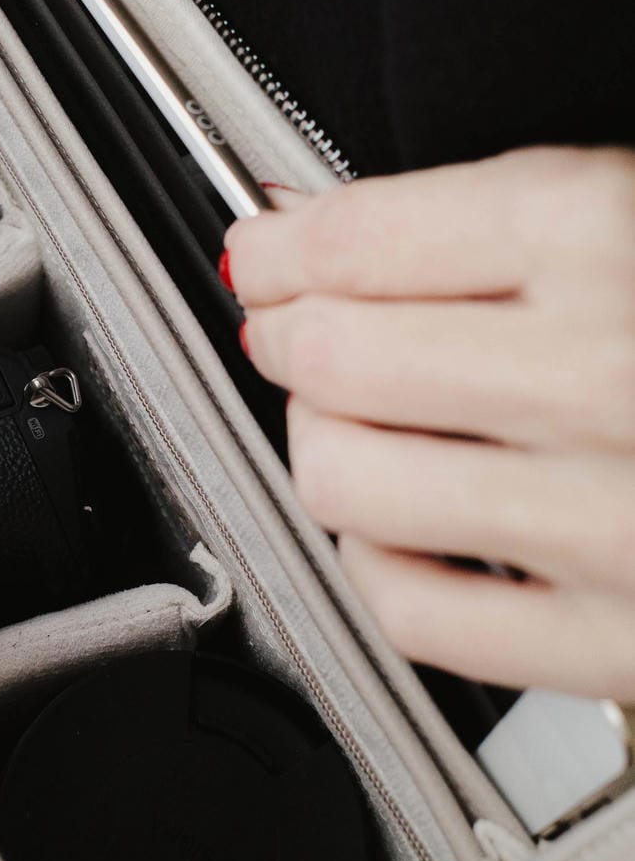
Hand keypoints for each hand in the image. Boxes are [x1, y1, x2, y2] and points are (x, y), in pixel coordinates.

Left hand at [224, 147, 634, 699]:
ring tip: (339, 420)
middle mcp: (610, 372)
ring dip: (318, 441)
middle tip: (287, 330)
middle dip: (286, 338)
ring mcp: (612, 522)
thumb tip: (337, 230)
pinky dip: (377, 562)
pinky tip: (400, 527)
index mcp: (620, 233)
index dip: (284, 244)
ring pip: (352, 482)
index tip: (263, 253)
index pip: (368, 236)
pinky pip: (418, 614)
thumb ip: (524, 216)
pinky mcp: (623, 644)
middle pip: (338, 356)